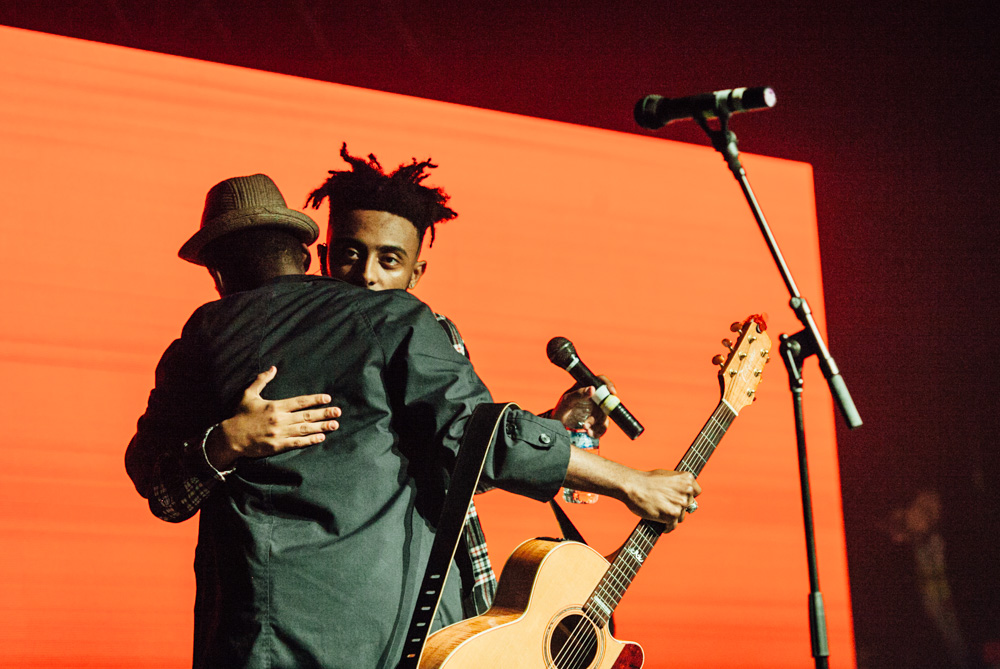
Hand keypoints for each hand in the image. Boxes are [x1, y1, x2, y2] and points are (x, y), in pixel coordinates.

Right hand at [206, 366, 340, 469]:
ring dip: (321, 427)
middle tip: (338, 412)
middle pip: (307, 415)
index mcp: (275, 406)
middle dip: (324, 413)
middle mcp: (280, 419)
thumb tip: (273, 368)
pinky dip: (310, 440)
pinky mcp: (277, 446)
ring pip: (305, 429)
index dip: (315, 399)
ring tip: (334, 425)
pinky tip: (321, 438)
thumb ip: (261, 380)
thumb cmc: (240, 415)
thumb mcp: (248, 394)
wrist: (230, 437)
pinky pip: (297, 443)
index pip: (300, 401)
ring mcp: (280, 433)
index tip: (327, 398)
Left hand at [550, 375, 615, 437]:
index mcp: (586, 387)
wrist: (559, 425)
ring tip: (586, 429)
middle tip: (586, 424)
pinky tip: (591, 433)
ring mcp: (597, 409)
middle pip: (605, 402)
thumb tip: (592, 388)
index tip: (612, 393)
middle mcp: (594, 397)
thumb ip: (578, 394)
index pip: (601, 381)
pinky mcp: (598, 420)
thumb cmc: (561, 409)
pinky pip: (604, 425)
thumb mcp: (567, 401)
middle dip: (598, 414)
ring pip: (605, 415)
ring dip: (597, 424)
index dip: (609, 385)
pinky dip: (599, 431)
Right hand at [621, 469, 700, 531]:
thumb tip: (687, 498)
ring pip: (681, 517)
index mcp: (687, 479)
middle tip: (665, 505)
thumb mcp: (667, 476)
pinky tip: (661, 525)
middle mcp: (687, 490)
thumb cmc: (647, 481)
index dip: (686, 496)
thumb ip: (679, 485)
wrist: (633, 486)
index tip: (678, 497)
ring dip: (672, 517)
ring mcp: (680, 503)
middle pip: (688, 506)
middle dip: (678, 507)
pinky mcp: (672, 515)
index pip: (696, 492)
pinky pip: (672, 526)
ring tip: (661, 513)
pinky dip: (667, 527)